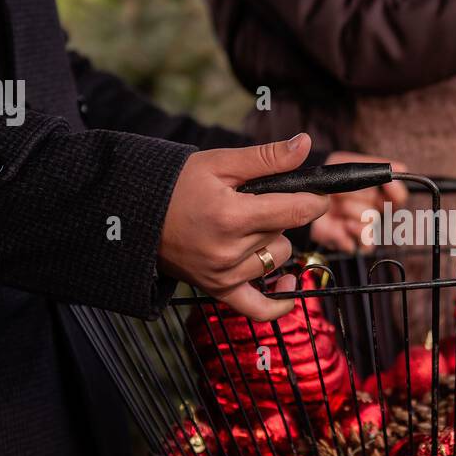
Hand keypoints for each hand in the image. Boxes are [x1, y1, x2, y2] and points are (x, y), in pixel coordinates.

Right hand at [159, 133, 327, 319]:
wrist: (137, 215)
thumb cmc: (178, 185)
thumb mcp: (219, 162)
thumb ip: (266, 158)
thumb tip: (305, 146)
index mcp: (232, 215)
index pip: (296, 212)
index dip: (315, 201)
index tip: (318, 194)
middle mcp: (229, 250)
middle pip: (286, 235)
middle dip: (280, 217)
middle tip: (253, 204)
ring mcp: (224, 274)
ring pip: (277, 260)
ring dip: (272, 245)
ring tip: (245, 228)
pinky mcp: (218, 290)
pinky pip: (258, 309)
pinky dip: (277, 303)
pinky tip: (289, 284)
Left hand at [309, 151, 408, 251]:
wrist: (304, 192)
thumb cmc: (329, 178)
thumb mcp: (349, 164)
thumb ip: (374, 167)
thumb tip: (400, 170)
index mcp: (376, 194)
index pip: (398, 197)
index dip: (396, 192)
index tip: (390, 184)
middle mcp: (371, 212)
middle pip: (379, 213)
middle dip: (361, 201)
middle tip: (343, 193)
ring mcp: (360, 229)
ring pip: (369, 229)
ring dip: (353, 216)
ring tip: (338, 208)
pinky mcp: (348, 242)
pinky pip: (359, 247)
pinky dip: (348, 237)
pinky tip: (339, 226)